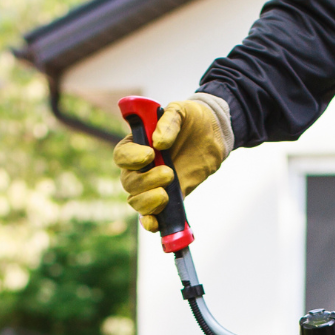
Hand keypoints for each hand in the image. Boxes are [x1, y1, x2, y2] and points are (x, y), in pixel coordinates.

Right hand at [113, 95, 230, 231]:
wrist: (213, 133)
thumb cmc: (192, 118)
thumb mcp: (181, 110)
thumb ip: (169, 122)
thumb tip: (158, 142)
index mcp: (137, 143)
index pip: (121, 155)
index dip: (132, 158)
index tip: (150, 154)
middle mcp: (140, 165)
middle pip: (128, 182)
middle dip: (145, 182)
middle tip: (169, 173)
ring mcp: (152, 183)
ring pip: (136, 201)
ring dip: (148, 202)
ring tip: (166, 194)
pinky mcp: (168, 196)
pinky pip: (152, 214)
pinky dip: (150, 222)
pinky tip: (156, 224)